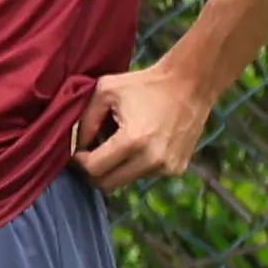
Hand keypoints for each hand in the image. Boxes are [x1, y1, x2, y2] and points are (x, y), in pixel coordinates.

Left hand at [71, 61, 215, 188]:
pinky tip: (140, 144)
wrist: (190, 84)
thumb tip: (76, 146)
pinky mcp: (177, 169)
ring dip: (116, 168)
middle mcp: (152, 159)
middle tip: (89, 155)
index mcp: (133, 141)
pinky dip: (136, 165)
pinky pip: (145, 175)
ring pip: (125, 181)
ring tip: (119, 143)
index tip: (78, 151)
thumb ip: (84, 121)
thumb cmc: (144, 84)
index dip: (79, 162)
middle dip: (92, 172)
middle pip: (107, 184)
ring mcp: (167, 167)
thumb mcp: (104, 91)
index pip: (93, 169)